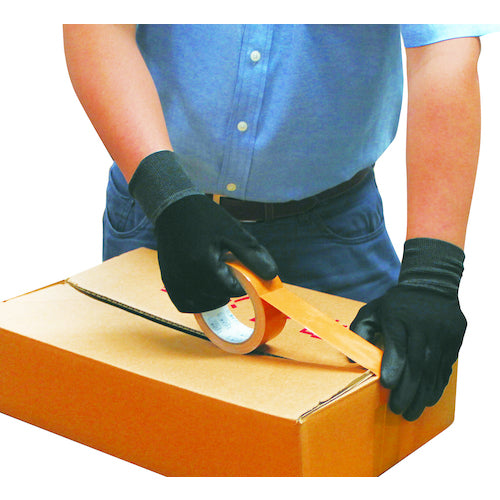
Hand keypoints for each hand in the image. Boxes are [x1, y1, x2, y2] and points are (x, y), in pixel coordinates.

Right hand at [129, 151, 276, 311]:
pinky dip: (196, 302)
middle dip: (226, 291)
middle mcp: (186, 275)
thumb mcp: (233, 231)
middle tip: (227, 273)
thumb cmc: (205, 217)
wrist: (173, 208)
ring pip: (199, 306)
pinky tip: (204, 289)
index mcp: (203, 263)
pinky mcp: (168, 280)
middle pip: (216, 299)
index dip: (239, 284)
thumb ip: (252, 255)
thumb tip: (271, 275)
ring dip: (212, 299)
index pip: (230, 290)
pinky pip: (182, 303)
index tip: (238, 272)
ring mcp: (174, 279)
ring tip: (216, 279)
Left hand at [350, 238, 465, 420]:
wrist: (431, 286)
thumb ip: (359, 331)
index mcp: (398, 316)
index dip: (394, 367)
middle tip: (398, 410)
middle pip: (417, 363)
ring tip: (411, 412)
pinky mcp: (455, 340)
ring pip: (433, 370)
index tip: (388, 385)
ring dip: (422, 394)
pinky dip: (435, 386)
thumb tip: (352, 359)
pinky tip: (426, 399)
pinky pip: (445, 368)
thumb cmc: (395, 304)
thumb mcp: (372, 310)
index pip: (398, 345)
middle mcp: (423, 325)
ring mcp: (442, 333)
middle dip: (407, 390)